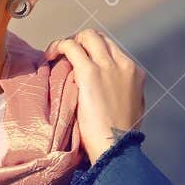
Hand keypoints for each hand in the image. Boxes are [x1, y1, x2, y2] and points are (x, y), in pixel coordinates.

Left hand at [43, 28, 144, 162]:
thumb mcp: (130, 109)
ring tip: (54, 54)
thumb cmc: (119, 138)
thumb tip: (109, 89)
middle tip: (64, 56)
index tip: (78, 61)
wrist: (116, 147)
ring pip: (86, 36)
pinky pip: (71, 47)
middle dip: (80, 42)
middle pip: (99, 38)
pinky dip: (58, 46)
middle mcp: (123, 65)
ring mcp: (108, 66)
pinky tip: (49, 56)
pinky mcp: (90, 73)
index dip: (92, 51)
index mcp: (134, 73)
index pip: (111, 49)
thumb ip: (122, 93)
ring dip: (68, 42)